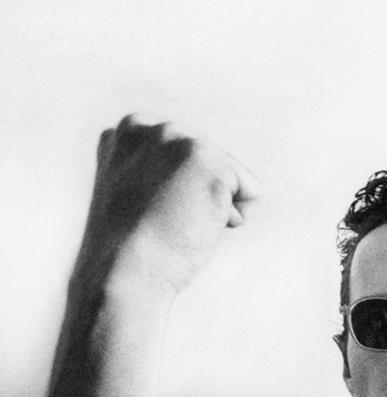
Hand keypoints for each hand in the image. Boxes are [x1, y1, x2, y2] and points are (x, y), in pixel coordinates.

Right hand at [70, 115, 260, 306]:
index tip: (150, 213)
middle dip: (201, 198)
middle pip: (215, 166)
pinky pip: (252, 192)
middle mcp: (152, 127)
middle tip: (164, 221)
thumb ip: (159, 171)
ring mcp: (179, 139)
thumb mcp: (136, 193)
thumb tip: (196, 176)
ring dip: (217, 209)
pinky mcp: (206, 157)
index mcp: (129, 132)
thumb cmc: (132, 247)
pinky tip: (196, 226)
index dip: (181, 195)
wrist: (124, 270)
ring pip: (234, 179)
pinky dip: (233, 218)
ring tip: (178, 223)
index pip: (190, 160)